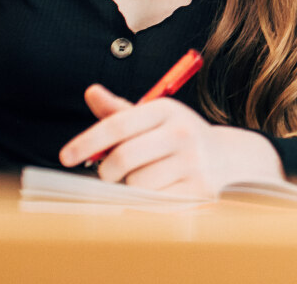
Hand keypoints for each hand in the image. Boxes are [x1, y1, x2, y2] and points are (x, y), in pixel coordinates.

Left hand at [59, 84, 284, 197]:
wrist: (230, 158)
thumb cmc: (179, 137)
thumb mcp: (154, 118)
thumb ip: (120, 111)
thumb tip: (91, 92)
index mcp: (166, 110)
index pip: (117, 124)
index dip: (87, 141)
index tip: (66, 156)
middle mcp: (182, 133)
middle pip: (123, 159)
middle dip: (106, 171)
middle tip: (109, 174)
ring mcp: (193, 163)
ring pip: (137, 185)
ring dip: (129, 188)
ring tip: (142, 180)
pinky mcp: (198, 190)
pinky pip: (154, 204)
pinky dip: (146, 203)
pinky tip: (156, 192)